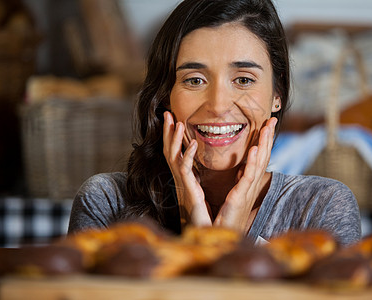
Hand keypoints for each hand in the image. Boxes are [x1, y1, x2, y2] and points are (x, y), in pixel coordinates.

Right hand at [162, 111, 211, 227]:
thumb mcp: (200, 191)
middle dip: (168, 133)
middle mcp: (180, 179)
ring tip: (177, 123)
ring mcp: (183, 184)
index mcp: (185, 178)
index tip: (173, 120)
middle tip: (167, 114)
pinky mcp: (188, 191)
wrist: (204, 234)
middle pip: (170, 151)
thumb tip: (200, 167)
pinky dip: (188, 156)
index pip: (176, 152)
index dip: (172, 137)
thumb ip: (198, 178)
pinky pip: (185, 170)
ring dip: (174, 139)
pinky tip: (193, 143)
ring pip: (173, 157)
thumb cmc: (204, 214)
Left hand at [213, 117, 277, 232]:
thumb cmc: (227, 219)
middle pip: (263, 157)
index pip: (259, 157)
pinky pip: (248, 178)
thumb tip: (243, 168)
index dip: (264, 140)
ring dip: (264, 145)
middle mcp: (251, 185)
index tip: (267, 124)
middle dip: (267, 138)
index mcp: (248, 183)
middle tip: (272, 119)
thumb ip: (240, 181)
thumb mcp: (235, 196)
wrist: (223, 238)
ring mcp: (247, 191)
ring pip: (259, 164)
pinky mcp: (240, 198)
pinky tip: (256, 149)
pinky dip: (253, 163)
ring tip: (267, 128)